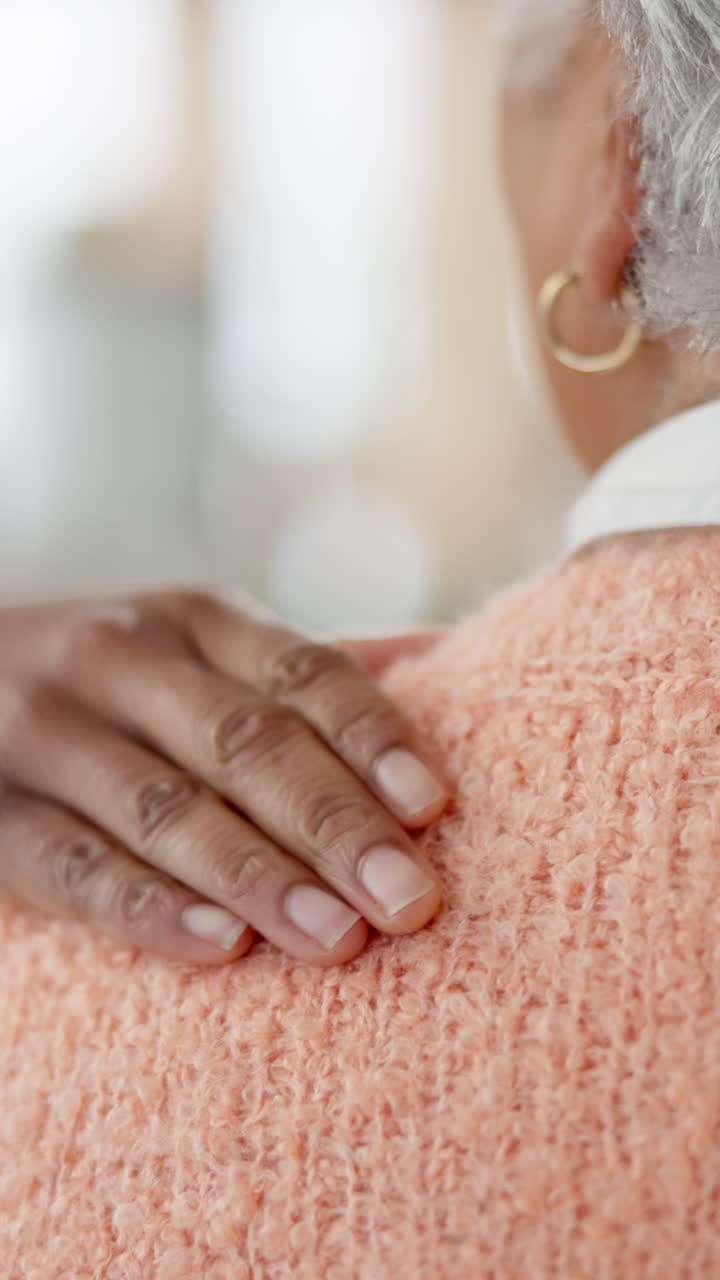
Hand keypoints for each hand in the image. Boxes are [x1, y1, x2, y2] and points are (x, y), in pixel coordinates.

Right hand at [0, 593, 449, 966]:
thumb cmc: (126, 679)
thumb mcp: (205, 646)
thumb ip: (307, 668)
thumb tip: (450, 656)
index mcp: (196, 617)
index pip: (301, 669)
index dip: (371, 735)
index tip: (434, 806)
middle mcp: (121, 659)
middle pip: (245, 743)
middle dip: (334, 824)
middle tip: (410, 901)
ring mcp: (47, 733)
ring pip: (166, 809)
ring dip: (257, 876)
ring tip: (337, 938)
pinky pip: (74, 869)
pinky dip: (148, 909)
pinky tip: (220, 948)